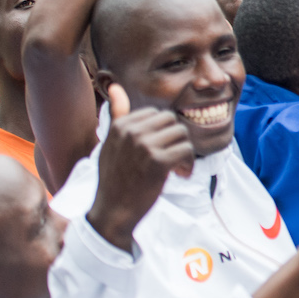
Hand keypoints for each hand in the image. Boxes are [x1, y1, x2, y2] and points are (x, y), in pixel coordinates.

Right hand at [88, 83, 194, 251]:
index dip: (164, 133)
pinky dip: (188, 164)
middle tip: (172, 160)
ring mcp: (144, 145)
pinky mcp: (158, 161)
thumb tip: (116, 86)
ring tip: (176, 168)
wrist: (113, 211)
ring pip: (182, 134)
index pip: (158, 114)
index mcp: (121, 125)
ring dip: (184, 153)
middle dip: (176, 140)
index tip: (159, 151)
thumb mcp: (111, 143)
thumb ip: (118, 115)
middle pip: (172, 121)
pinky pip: (186, 150)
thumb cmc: (115, 177)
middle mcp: (132, 131)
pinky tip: (179, 175)